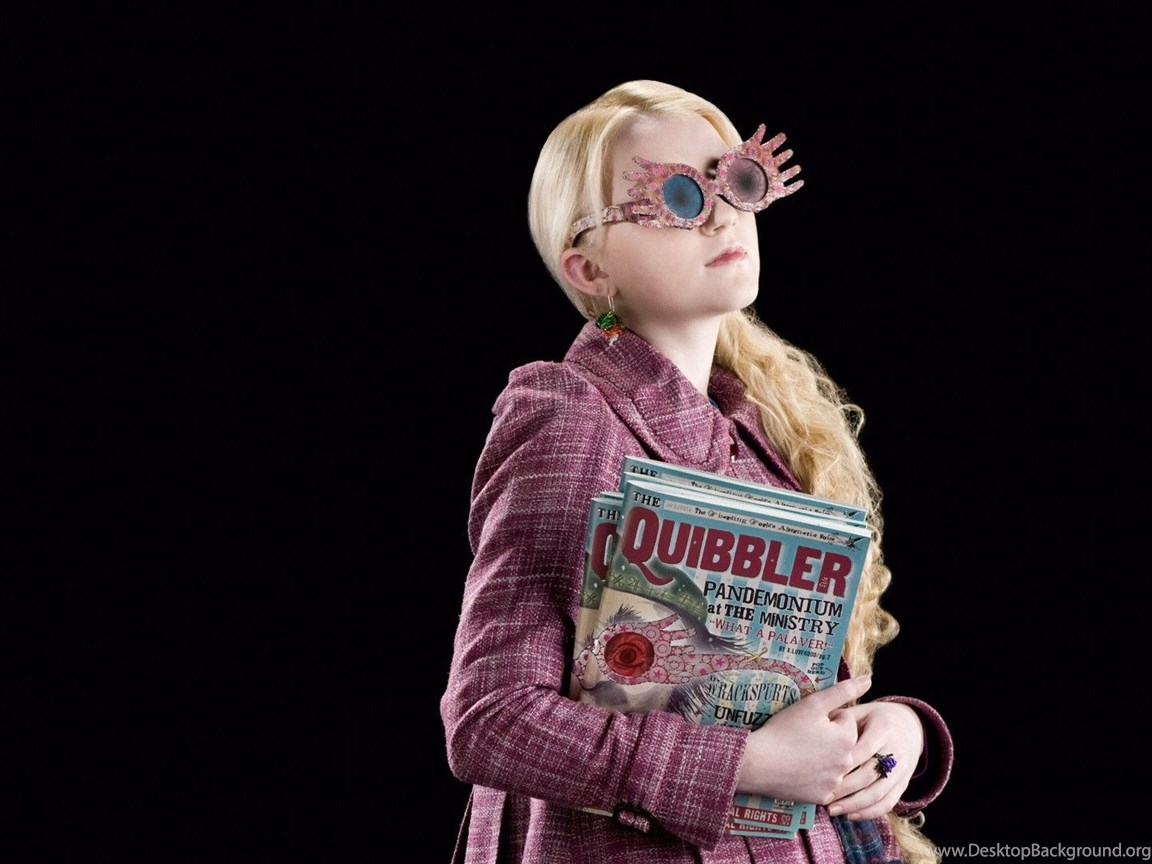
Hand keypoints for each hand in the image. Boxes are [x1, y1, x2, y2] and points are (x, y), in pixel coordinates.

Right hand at [736, 675, 870, 805]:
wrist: (758, 763)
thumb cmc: (784, 730)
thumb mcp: (813, 704)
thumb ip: (843, 690)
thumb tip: (868, 679)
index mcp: (847, 738)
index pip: (845, 720)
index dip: (826, 718)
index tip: (808, 722)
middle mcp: (846, 763)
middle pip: (842, 743)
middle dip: (828, 738)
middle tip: (802, 737)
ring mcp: (834, 783)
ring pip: (833, 763)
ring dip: (823, 757)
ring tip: (798, 753)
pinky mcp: (821, 797)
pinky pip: (824, 783)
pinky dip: (814, 777)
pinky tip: (798, 770)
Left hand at [825, 701, 924, 819]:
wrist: (909, 726)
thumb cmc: (874, 718)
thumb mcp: (860, 712)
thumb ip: (840, 720)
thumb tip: (814, 727)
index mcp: (884, 728)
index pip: (862, 749)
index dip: (842, 763)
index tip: (820, 771)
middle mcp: (896, 750)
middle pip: (869, 774)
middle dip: (844, 788)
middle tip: (822, 795)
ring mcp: (902, 770)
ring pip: (878, 793)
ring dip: (854, 804)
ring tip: (831, 809)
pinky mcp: (903, 785)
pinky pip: (888, 803)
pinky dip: (868, 812)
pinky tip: (849, 815)